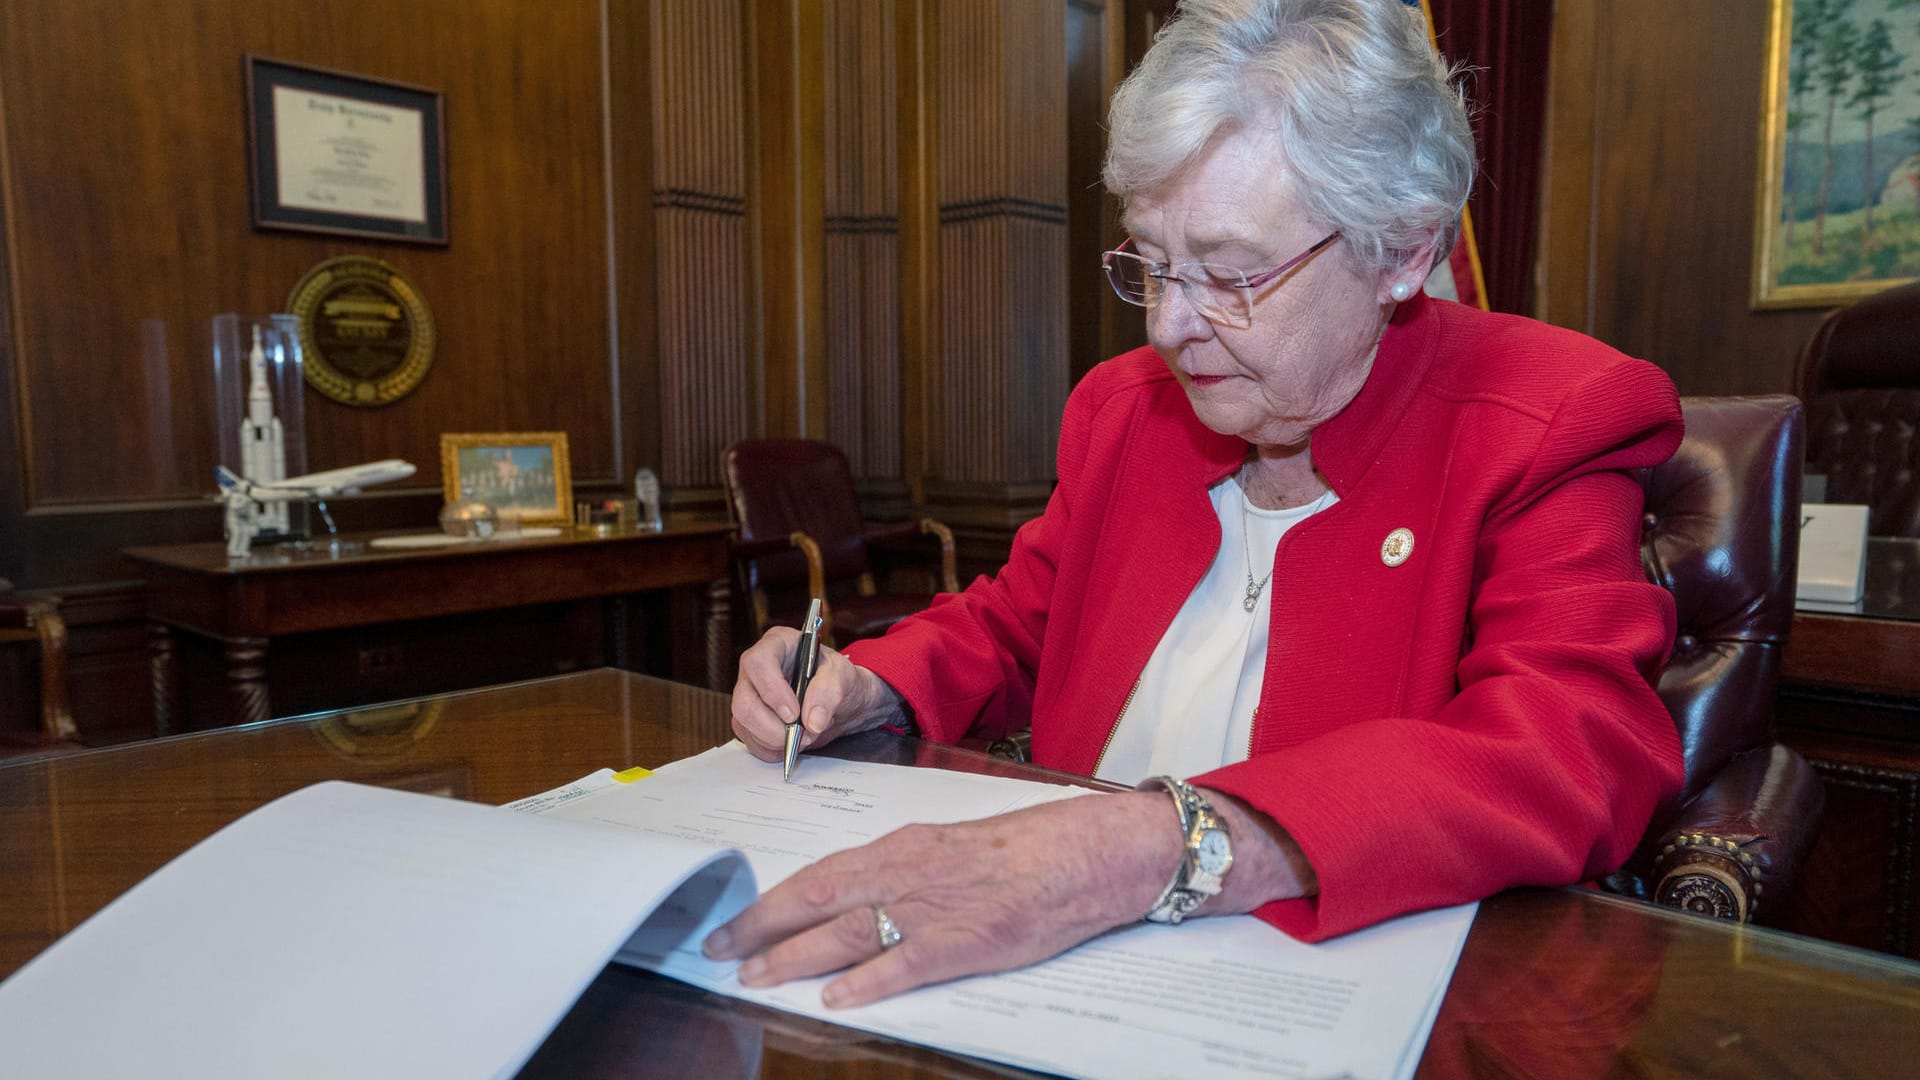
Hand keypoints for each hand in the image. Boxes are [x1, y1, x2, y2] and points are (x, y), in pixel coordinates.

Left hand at [700, 791, 1180, 1006]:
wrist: (1080, 854)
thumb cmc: (1020, 849)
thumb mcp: (946, 847)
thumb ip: (900, 871)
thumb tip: (854, 897)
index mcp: (901, 846)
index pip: (819, 874)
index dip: (771, 901)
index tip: (735, 919)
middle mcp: (906, 872)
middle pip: (816, 902)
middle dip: (762, 929)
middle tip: (721, 949)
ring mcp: (932, 909)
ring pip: (846, 933)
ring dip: (794, 957)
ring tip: (756, 976)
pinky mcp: (964, 943)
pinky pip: (903, 963)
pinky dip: (866, 982)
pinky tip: (835, 998)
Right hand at [730, 627, 904, 760]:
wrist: (839, 701)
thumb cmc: (838, 679)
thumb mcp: (844, 676)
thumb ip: (830, 692)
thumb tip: (812, 721)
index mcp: (777, 645)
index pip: (758, 663)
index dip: (772, 691)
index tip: (794, 714)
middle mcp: (755, 669)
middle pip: (744, 701)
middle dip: (773, 727)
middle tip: (802, 735)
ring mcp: (748, 695)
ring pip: (743, 724)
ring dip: (776, 740)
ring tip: (805, 736)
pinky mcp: (748, 719)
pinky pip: (750, 741)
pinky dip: (773, 750)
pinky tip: (792, 742)